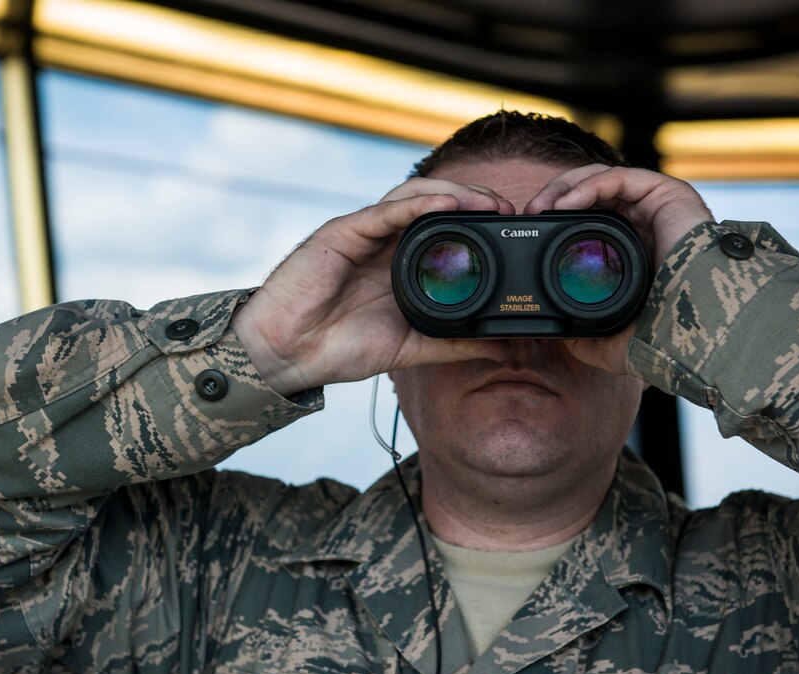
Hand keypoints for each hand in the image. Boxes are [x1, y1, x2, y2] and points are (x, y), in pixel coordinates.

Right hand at [233, 179, 513, 395]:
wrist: (287, 355)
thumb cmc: (337, 349)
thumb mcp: (410, 348)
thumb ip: (452, 343)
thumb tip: (499, 346)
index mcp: (398, 264)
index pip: (443, 227)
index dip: (477, 220)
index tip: (511, 227)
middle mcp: (383, 242)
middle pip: (433, 203)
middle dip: (472, 199)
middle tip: (507, 208)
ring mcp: (363, 234)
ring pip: (412, 196)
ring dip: (451, 193)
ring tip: (483, 202)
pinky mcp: (343, 233)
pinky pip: (385, 211)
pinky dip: (418, 204)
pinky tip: (446, 204)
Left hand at [524, 165, 713, 373]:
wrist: (697, 328)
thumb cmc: (663, 335)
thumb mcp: (612, 339)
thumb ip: (586, 336)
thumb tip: (558, 338)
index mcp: (632, 247)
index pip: (590, 218)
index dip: (558, 218)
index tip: (530, 232)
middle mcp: (644, 222)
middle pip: (591, 192)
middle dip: (556, 197)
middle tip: (531, 213)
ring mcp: (656, 206)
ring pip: (602, 178)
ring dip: (566, 187)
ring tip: (542, 207)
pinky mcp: (667, 192)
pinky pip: (620, 177)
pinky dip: (588, 185)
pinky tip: (566, 203)